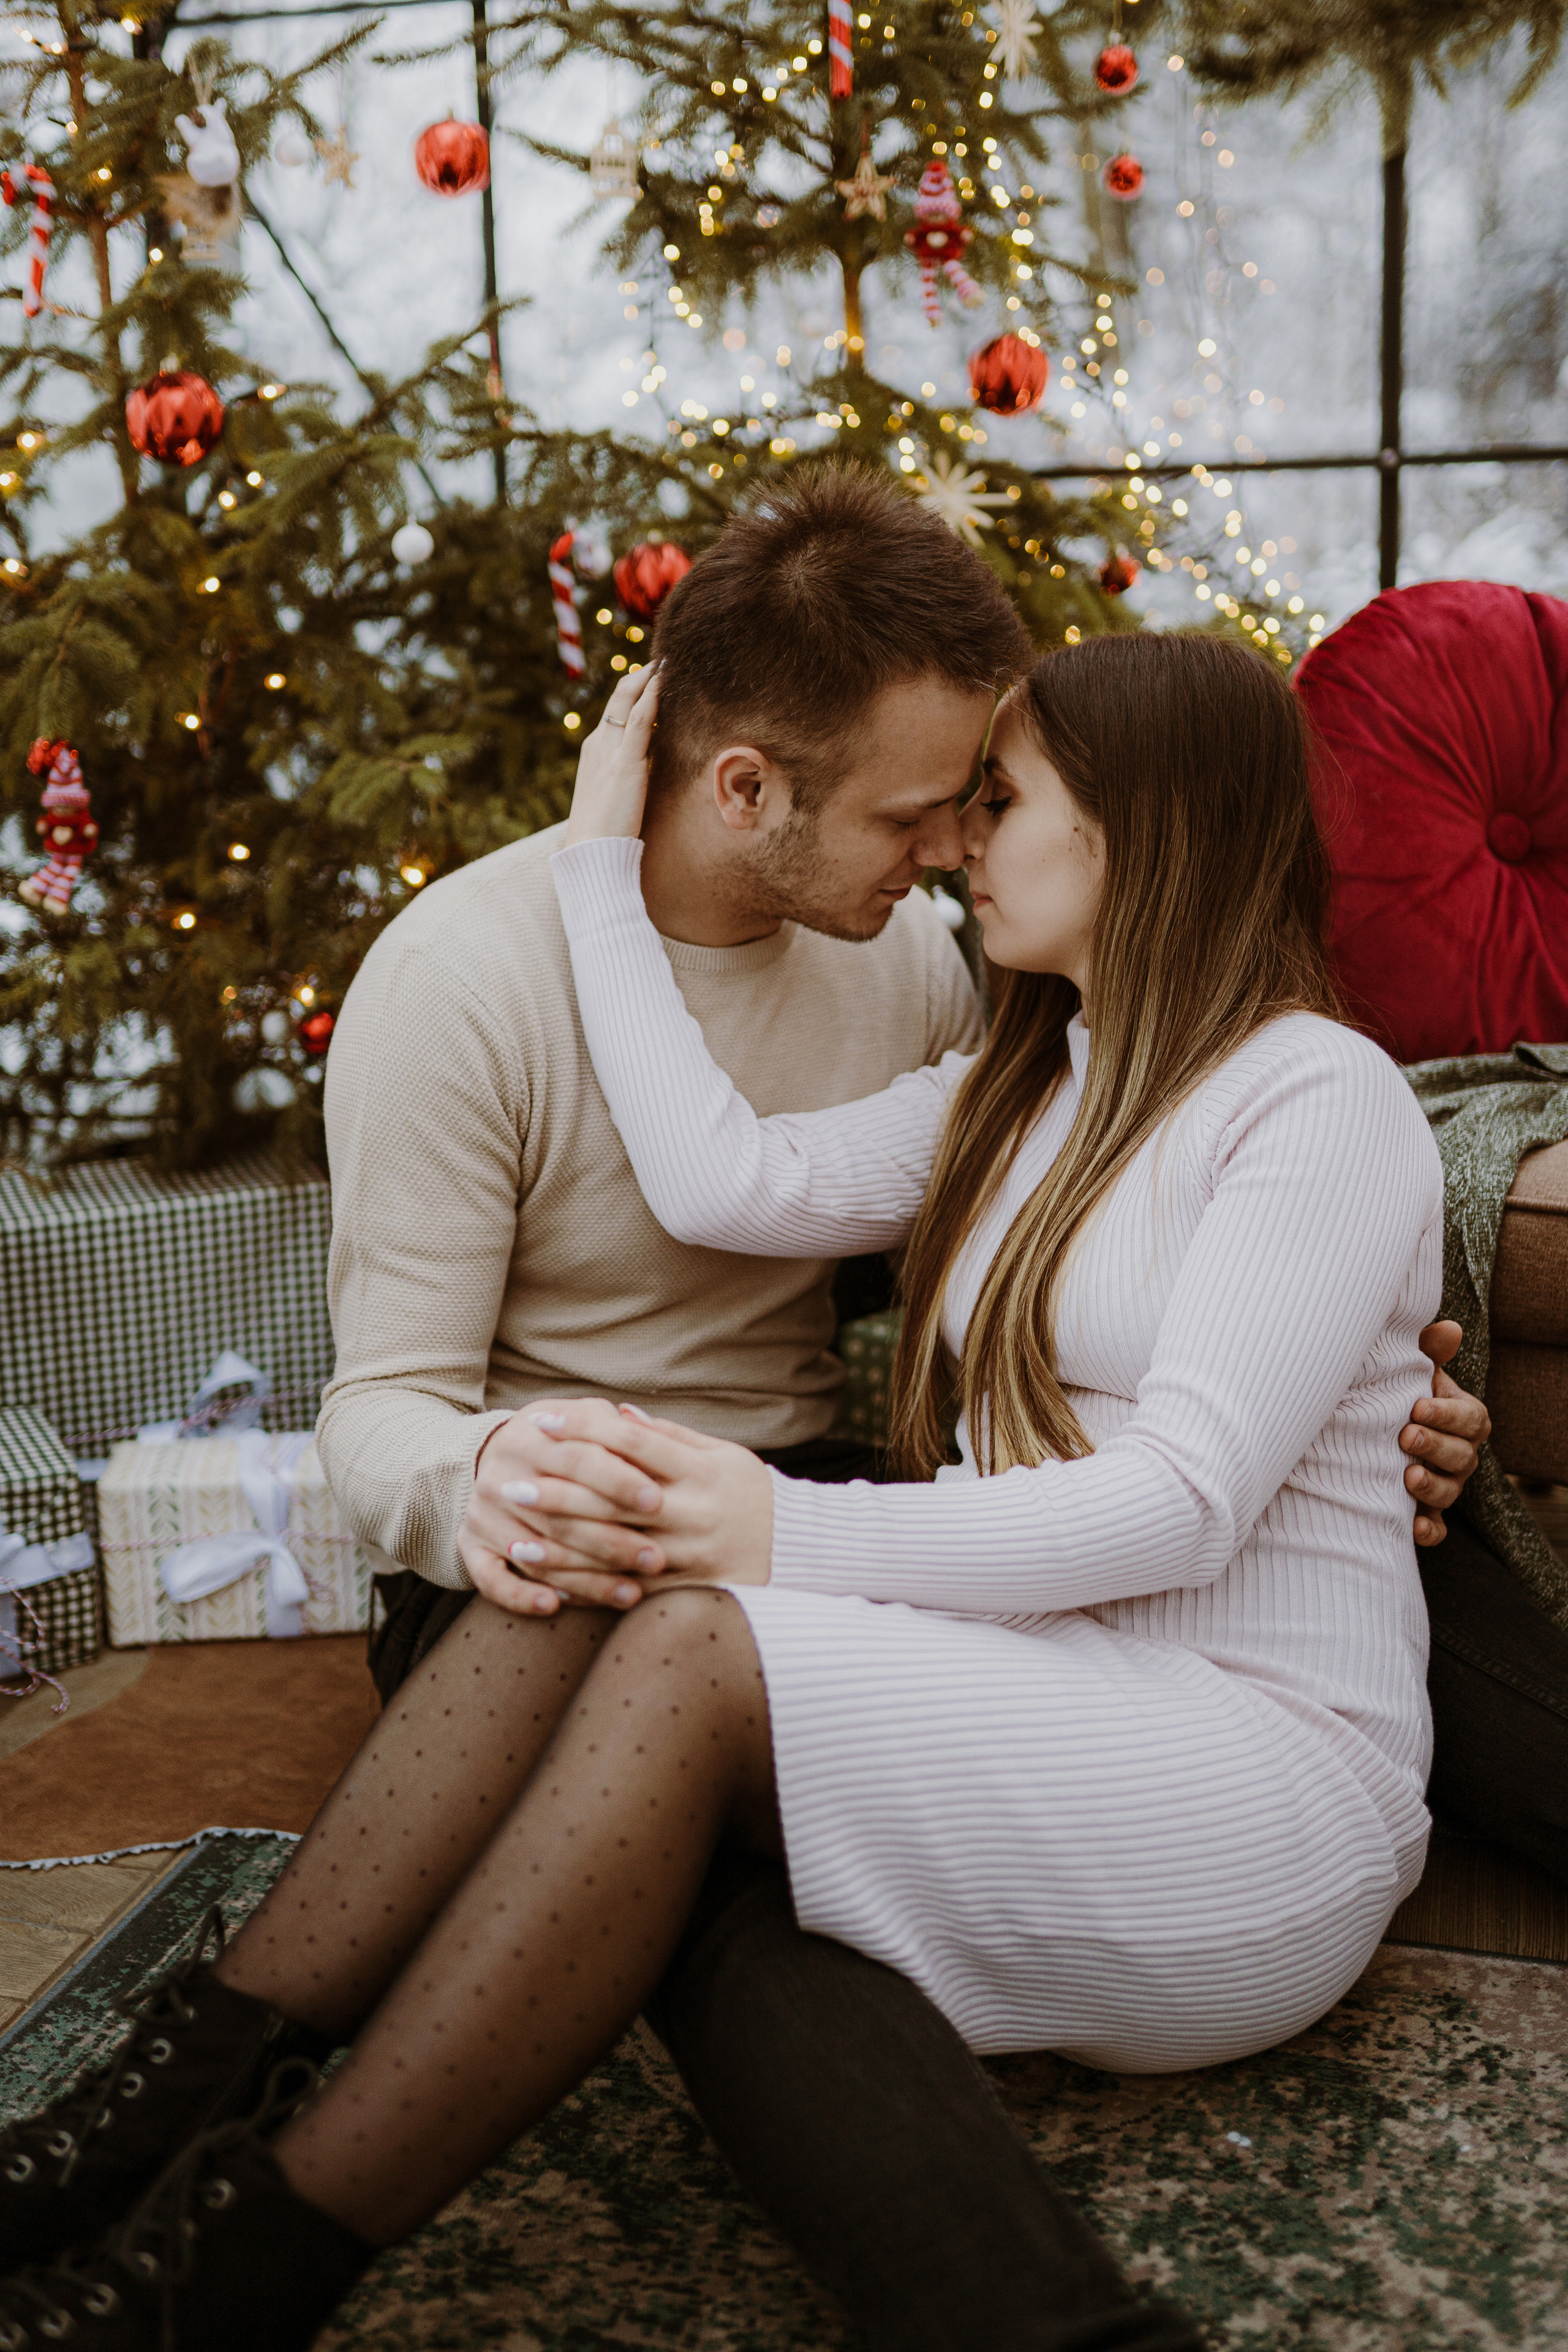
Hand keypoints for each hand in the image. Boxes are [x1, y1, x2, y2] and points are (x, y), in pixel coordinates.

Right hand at [457, 1404, 671, 1616]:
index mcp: (528, 1438)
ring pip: (534, 1555)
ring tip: (631, 1594)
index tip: (658, 1501)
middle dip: (612, 1541)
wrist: (490, 1455)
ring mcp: (482, 1514)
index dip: (618, 1480)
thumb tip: (653, 1438)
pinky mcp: (469, 1546)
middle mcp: (499, 1477)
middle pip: (559, 1515)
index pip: (577, 1459)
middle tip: (656, 1560)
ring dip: (584, 1580)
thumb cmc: (557, 1439)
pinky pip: (490, 1578)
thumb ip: (612, 1427)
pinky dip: (519, 1596)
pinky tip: (553, 1607)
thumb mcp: (579, 1419)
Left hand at [510, 1398, 772, 1589]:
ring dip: (559, 1545)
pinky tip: (549, 1580)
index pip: (632, 1444)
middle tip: (510, 1481)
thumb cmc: (751, 1493)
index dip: (584, 1429)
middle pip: (612, 1498)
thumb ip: (671, 1437)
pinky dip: (585, 1586)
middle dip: (557, 1489)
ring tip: (515, 1535)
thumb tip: (620, 1414)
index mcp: (700, 1472)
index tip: (541, 1420)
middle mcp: (692, 1513)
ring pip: (611, 1550)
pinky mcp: (683, 1590)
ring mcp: (686, 1555)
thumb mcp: (723, 1454)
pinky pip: (625, 1589)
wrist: (798, 1552)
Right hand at [563, 664, 659, 847]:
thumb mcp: (612, 797)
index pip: (613, 712)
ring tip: (664, 663)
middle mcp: (597, 744)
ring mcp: (609, 751)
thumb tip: (641, 771)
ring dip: (646, 679)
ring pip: (626, 702)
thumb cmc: (602, 832)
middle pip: (618, 699)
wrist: (591, 851)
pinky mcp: (625, 762)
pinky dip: (650, 697)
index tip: (648, 678)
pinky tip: (663, 681)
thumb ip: (624, 777)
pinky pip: (638, 720)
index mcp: (593, 751)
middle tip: (659, 662)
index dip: (630, 693)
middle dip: (638, 677)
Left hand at [1401, 1321, 1490, 1546]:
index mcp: (1462, 1419)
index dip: (1447, 1414)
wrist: (1366, 1427)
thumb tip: (1450, 1329)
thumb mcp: (1411, 1368)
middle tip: (1406, 1436)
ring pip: (1450, 1491)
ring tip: (1408, 1476)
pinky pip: (1436, 1528)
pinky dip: (1428, 1530)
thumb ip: (1428, 1351)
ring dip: (1432, 1486)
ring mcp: (1444, 1485)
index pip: (1471, 1418)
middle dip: (1436, 1446)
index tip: (1418, 1405)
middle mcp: (1459, 1454)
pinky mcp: (1424, 1512)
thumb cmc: (1396, 1392)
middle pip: (1462, 1456)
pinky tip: (1414, 1528)